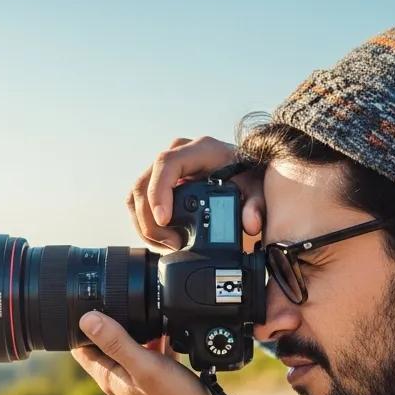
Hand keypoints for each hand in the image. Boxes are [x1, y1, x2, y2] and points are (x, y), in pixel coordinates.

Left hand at [72, 311, 237, 394]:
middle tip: (125, 301)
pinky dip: (160, 340)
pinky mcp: (160, 378)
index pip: (81, 346)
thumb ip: (116, 342)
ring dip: (139, 329)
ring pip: (133, 345)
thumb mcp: (143, 365)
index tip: (93, 303)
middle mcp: (121, 377)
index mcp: (109, 375)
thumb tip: (87, 319)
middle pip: (106, 341)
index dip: (82, 323)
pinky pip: (154, 352)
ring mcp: (140, 378)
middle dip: (112, 321)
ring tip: (152, 315)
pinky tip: (172, 330)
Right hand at [127, 136, 264, 252]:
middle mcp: (178, 154)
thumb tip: (250, 223)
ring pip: (136, 195)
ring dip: (145, 225)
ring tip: (168, 244)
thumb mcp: (258, 190)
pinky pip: (139, 202)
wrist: (246, 172)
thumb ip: (257, 205)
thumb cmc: (249, 178)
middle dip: (150, 220)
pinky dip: (145, 223)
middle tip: (171, 243)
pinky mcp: (159, 182)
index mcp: (200, 150)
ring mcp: (165, 168)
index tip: (164, 220)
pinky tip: (162, 239)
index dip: (159, 193)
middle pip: (143, 183)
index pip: (166, 164)